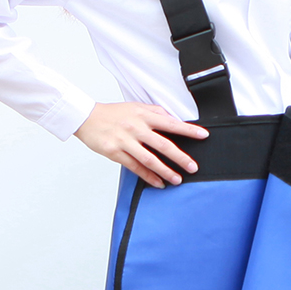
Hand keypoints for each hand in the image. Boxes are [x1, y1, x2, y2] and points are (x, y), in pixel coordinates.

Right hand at [74, 102, 208, 188]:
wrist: (86, 117)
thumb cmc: (113, 113)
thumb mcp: (136, 107)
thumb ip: (155, 112)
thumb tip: (173, 119)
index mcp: (144, 115)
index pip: (171, 123)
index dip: (189, 130)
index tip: (204, 135)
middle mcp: (136, 128)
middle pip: (163, 145)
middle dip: (180, 157)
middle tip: (193, 167)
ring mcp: (125, 141)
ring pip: (150, 159)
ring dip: (165, 171)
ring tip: (177, 179)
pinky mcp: (115, 152)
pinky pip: (135, 167)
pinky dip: (148, 176)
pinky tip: (158, 182)